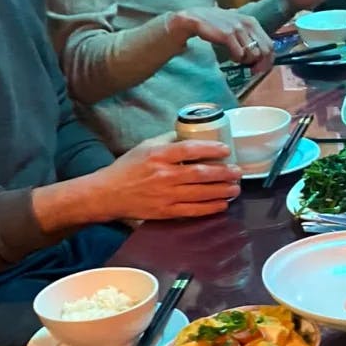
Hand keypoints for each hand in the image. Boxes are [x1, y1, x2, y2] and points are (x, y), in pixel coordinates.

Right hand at [91, 138, 242, 221]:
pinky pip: (193, 210)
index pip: (190, 149)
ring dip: (222, 191)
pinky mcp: (165, 211)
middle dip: (224, 173)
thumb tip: (193, 134)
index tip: (226, 149)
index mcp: (159, 155)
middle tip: (238, 171)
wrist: (107, 193)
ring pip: (200, 193)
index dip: (211, 149)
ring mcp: (165, 195)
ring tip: (235, 188)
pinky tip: (222, 205)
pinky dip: (210, 208)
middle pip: (201, 173)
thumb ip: (169, 140)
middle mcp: (164, 175)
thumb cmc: (128, 167)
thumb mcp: (146, 146)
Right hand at [168, 7, 272, 73]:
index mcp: (252, 22)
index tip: (260, 69)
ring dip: (245, 61)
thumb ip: (250, 39)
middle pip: (264, 51)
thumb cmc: (216, 27)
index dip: (267, 60)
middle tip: (248, 67)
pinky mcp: (227, 33)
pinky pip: (240, 54)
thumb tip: (262, 59)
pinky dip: (236, 59)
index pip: (270, 45)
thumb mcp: (236, 29)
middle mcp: (247, 23)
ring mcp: (237, 27)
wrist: (193, 19)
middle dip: (258, 63)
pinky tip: (229, 56)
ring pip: (253, 54)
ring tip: (235, 57)